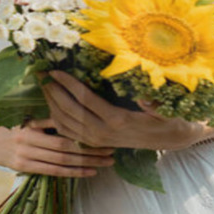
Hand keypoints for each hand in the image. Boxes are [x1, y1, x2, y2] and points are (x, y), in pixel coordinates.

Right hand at [0, 118, 114, 177]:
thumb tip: (72, 109)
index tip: (104, 135)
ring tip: (105, 164)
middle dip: (91, 152)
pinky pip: (51, 171)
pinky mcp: (22, 167)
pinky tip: (87, 173)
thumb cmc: (5, 119)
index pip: (63, 133)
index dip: (85, 136)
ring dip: (86, 164)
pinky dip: (71, 172)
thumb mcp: (24, 112)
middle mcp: (28, 142)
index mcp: (30, 125)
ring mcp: (25, 156)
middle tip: (112, 152)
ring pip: (62, 162)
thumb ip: (46, 115)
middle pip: (67, 149)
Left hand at [40, 71, 206, 151]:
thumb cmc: (169, 117)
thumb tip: (144, 96)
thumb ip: (154, 104)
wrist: (173, 139)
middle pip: (70, 111)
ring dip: (52, 105)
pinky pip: (70, 133)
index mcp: (117, 120)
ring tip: (43, 86)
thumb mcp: (167, 109)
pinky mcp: (97, 143)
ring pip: (67, 123)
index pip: (85, 100)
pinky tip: (51, 106)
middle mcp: (103, 132)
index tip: (55, 71)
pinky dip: (57, 120)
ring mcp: (98, 140)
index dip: (68, 84)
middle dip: (53, 92)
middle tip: (40, 75)